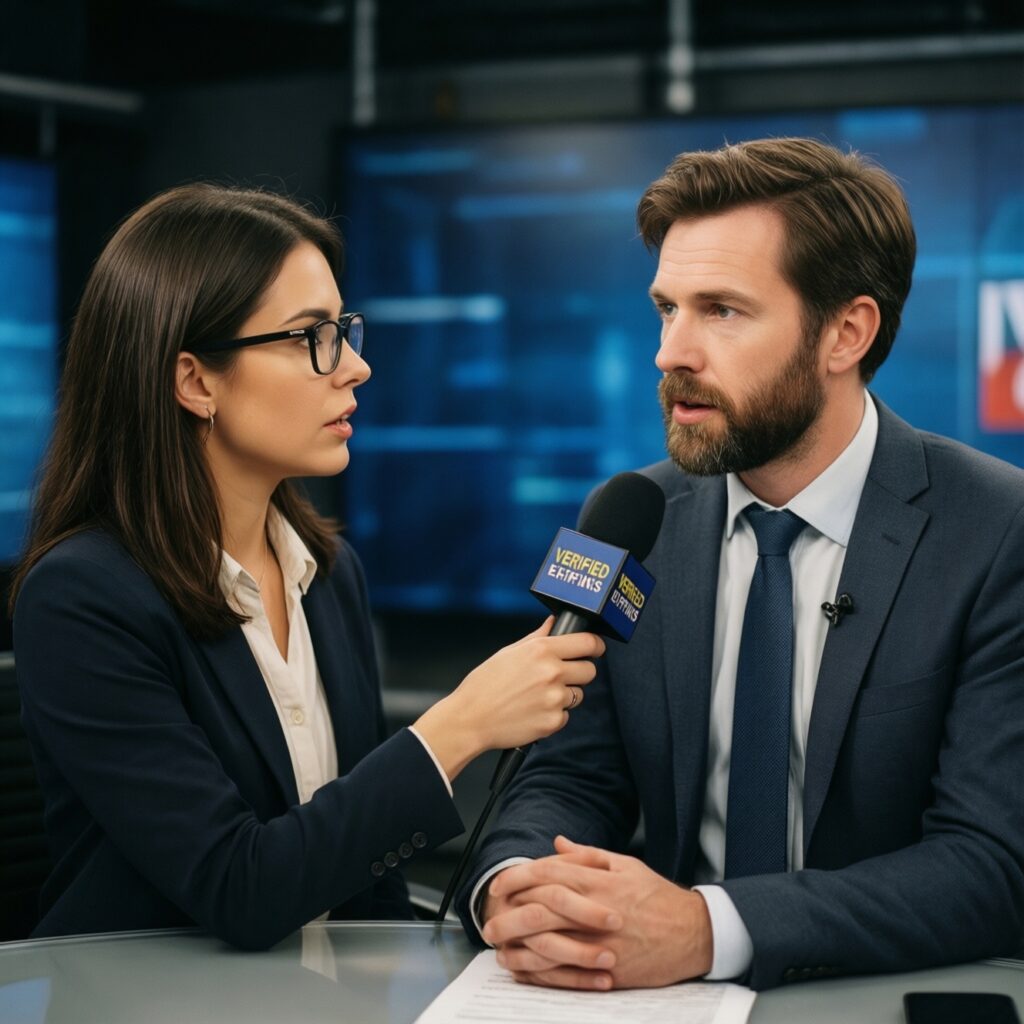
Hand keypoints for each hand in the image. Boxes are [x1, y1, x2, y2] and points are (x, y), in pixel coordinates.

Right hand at [414, 620, 604, 779]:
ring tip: (538, 696)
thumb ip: (537, 637)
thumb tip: (553, 623)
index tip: (595, 649)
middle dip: (579, 672)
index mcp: (541, 650)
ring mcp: (554, 699)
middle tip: (561, 676)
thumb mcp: (508, 652)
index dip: (595, 646)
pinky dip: (553, 715)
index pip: (588, 643)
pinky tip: (533, 711)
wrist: (470, 719)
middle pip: (590, 670)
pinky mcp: (553, 722)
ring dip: (565, 695)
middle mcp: (552, 672)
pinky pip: (565, 715)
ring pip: (578, 694)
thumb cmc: (484, 684)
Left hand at [483, 836, 712, 990]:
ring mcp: (601, 942)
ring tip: (499, 944)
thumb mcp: (625, 864)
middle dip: (509, 911)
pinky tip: (525, 968)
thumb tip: (556, 843)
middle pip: (541, 907)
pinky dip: (540, 971)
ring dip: (519, 943)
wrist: (694, 933)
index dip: (517, 877)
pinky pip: (565, 973)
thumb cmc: (658, 897)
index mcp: (599, 880)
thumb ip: (587, 854)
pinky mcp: (607, 971)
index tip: (498, 885)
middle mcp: (596, 910)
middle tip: (489, 917)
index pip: (547, 873)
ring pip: (548, 941)